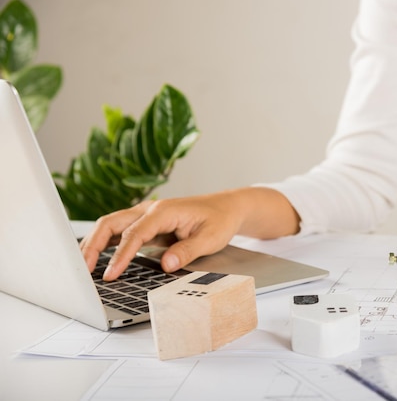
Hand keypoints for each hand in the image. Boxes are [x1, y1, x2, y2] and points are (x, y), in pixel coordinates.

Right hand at [80, 187, 299, 280]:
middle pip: (112, 223)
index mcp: (164, 211)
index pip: (135, 233)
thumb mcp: (211, 238)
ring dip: (94, 243)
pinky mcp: (147, 224)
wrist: (227, 208)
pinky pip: (121, 232)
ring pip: (111, 225)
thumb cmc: (220, 220)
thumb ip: (187, 251)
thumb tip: (166, 265)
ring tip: (82, 267)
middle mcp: (150, 210)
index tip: (111, 275)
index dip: (121, 255)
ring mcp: (146, 215)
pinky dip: (105, 243)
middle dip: (93, 245)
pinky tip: (96, 258)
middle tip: (82, 270)